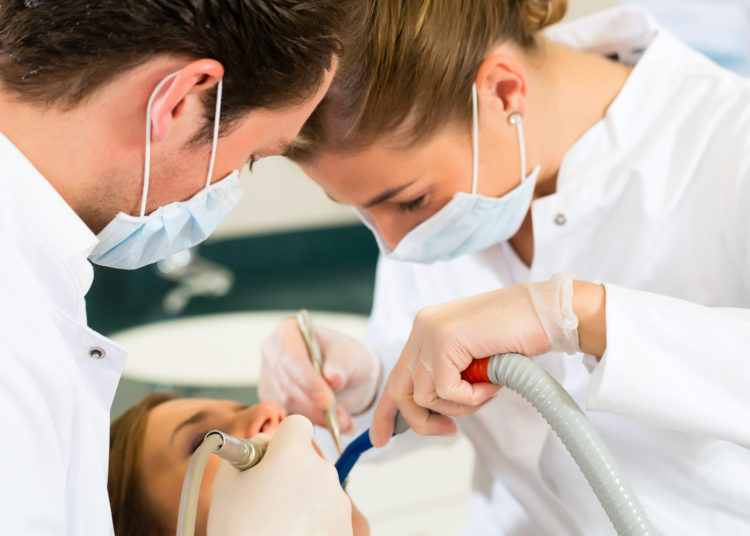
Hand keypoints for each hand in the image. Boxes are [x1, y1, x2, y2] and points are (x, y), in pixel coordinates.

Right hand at [207, 415, 352, 535]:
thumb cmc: (239, 529)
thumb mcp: (227, 481)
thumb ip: (249, 449)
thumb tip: (266, 442)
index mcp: (293, 454)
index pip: (297, 425)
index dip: (282, 439)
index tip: (270, 458)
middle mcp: (322, 471)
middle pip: (309, 458)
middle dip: (291, 471)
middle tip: (267, 498)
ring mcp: (338, 501)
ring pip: (320, 486)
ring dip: (304, 497)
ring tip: (278, 522)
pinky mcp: (346, 527)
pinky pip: (328, 511)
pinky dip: (315, 520)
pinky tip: (293, 532)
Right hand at [259, 318, 380, 432]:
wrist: (343, 374)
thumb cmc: (345, 357)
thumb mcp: (351, 356)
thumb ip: (342, 365)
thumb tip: (332, 378)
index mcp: (288, 332)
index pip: (291, 359)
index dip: (308, 382)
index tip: (328, 401)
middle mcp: (272, 352)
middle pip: (287, 385)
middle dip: (315, 406)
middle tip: (341, 419)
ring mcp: (268, 376)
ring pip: (287, 404)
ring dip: (317, 418)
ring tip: (344, 423)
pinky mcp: (271, 398)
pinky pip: (287, 416)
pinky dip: (311, 424)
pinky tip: (333, 426)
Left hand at [370, 274, 600, 446]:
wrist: (548, 312)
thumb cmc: (520, 335)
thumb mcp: (474, 360)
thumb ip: (450, 376)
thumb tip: (432, 411)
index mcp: (427, 328)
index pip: (397, 375)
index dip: (387, 410)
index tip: (382, 438)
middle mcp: (422, 327)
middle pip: (400, 389)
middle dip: (418, 420)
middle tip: (448, 430)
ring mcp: (430, 332)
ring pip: (425, 396)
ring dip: (461, 405)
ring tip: (487, 390)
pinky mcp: (444, 340)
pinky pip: (446, 391)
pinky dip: (472, 397)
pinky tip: (492, 383)